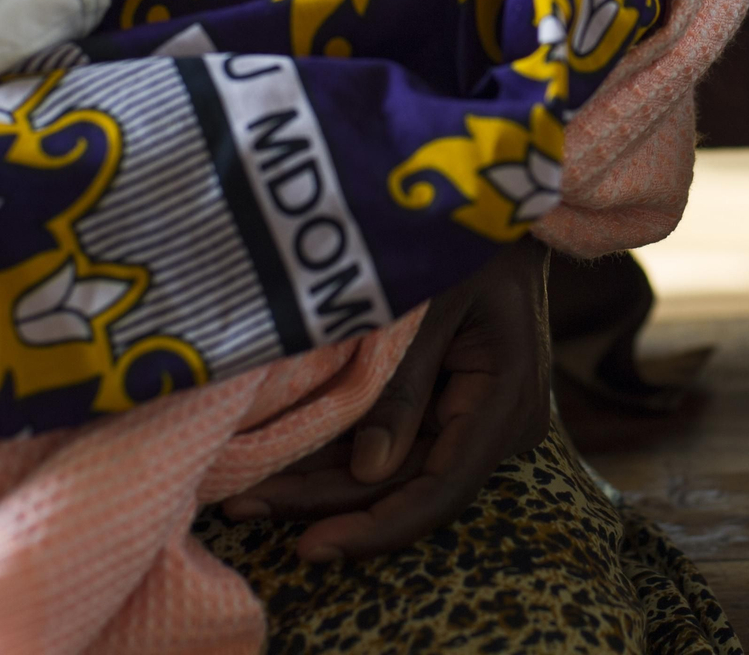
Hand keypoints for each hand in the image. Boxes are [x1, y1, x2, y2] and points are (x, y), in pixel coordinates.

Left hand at [221, 237, 552, 561]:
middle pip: (409, 487)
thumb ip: (401, 387)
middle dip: (326, 504)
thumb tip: (368, 472)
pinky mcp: (452, 409)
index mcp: (507, 397)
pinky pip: (395, 445)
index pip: (442, 487)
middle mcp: (500, 423)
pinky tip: (279, 467)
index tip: (312, 546)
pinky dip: (339, 455)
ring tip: (244, 496)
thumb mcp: (427, 303)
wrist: (493, 203)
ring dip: (323, 485)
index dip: (377, 526)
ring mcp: (477, 419)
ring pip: (396, 474)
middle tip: (242, 508)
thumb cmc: (461, 238)